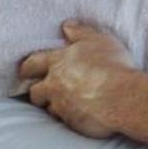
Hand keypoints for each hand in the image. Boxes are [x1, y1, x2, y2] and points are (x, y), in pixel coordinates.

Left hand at [18, 21, 137, 139]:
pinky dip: (70, 116)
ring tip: (66, 103)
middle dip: (38, 90)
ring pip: (49, 107)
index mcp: (59, 61)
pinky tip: (81, 113)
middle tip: (43, 90)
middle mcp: (54, 84)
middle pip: (35, 91)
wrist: (122, 97)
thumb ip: (80, 32)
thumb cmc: (112, 65)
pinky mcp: (71, 122)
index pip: (33, 63)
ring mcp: (61, 105)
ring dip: (54, 105)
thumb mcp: (99, 40)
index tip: (25, 71)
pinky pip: (65, 120)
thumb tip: (67, 25)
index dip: (27, 67)